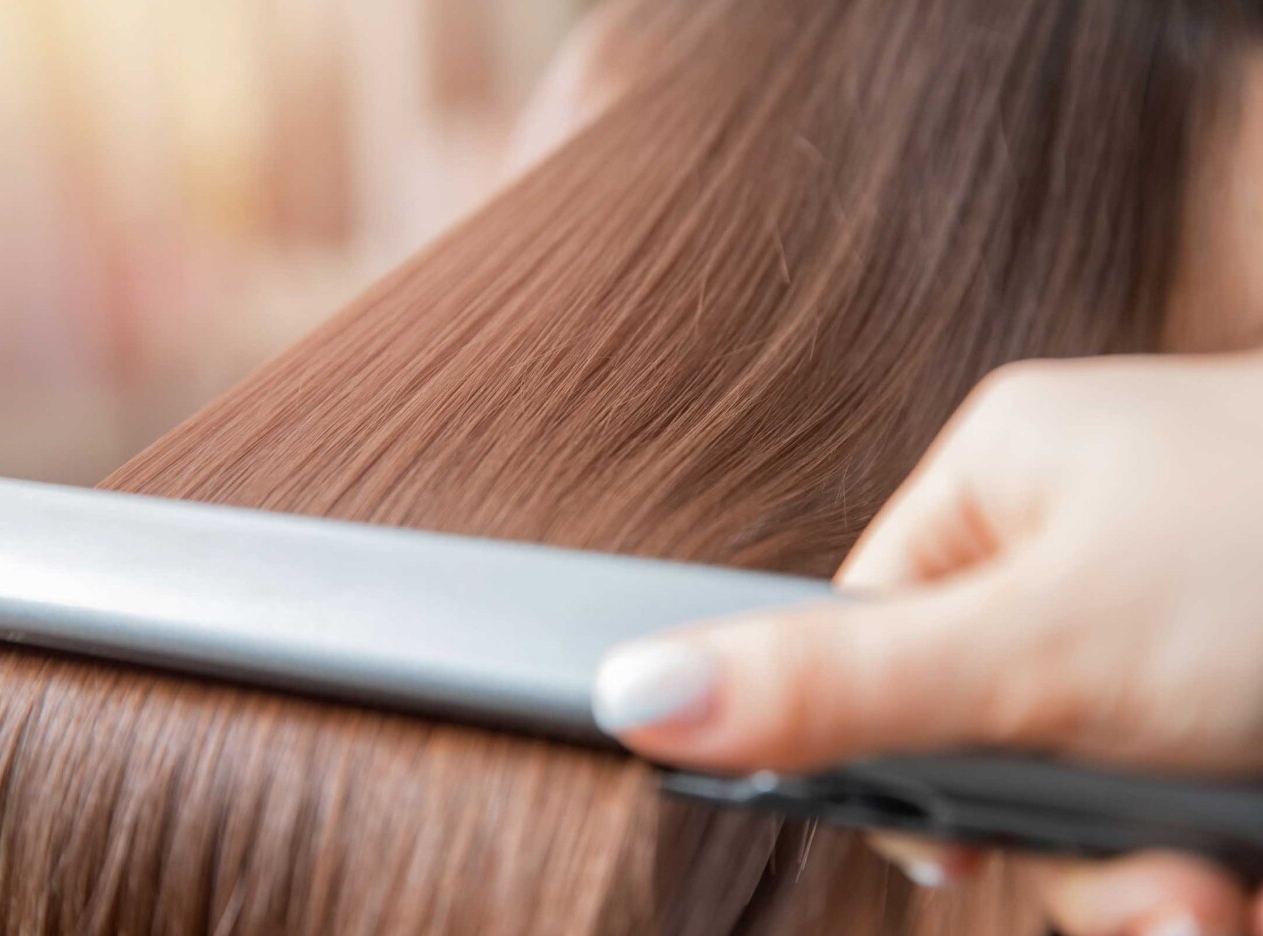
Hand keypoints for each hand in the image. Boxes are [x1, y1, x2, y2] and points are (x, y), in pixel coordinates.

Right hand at [592, 353, 1262, 935]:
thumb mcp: (1039, 647)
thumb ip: (831, 685)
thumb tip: (634, 692)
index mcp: (1002, 481)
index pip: (870, 635)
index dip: (900, 767)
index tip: (964, 854)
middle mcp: (1082, 538)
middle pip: (989, 742)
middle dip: (1068, 864)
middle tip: (1156, 911)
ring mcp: (1177, 615)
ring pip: (1099, 795)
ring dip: (1153, 893)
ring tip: (1220, 909)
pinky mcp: (1237, 686)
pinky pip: (1180, 804)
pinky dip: (1213, 871)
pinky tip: (1246, 885)